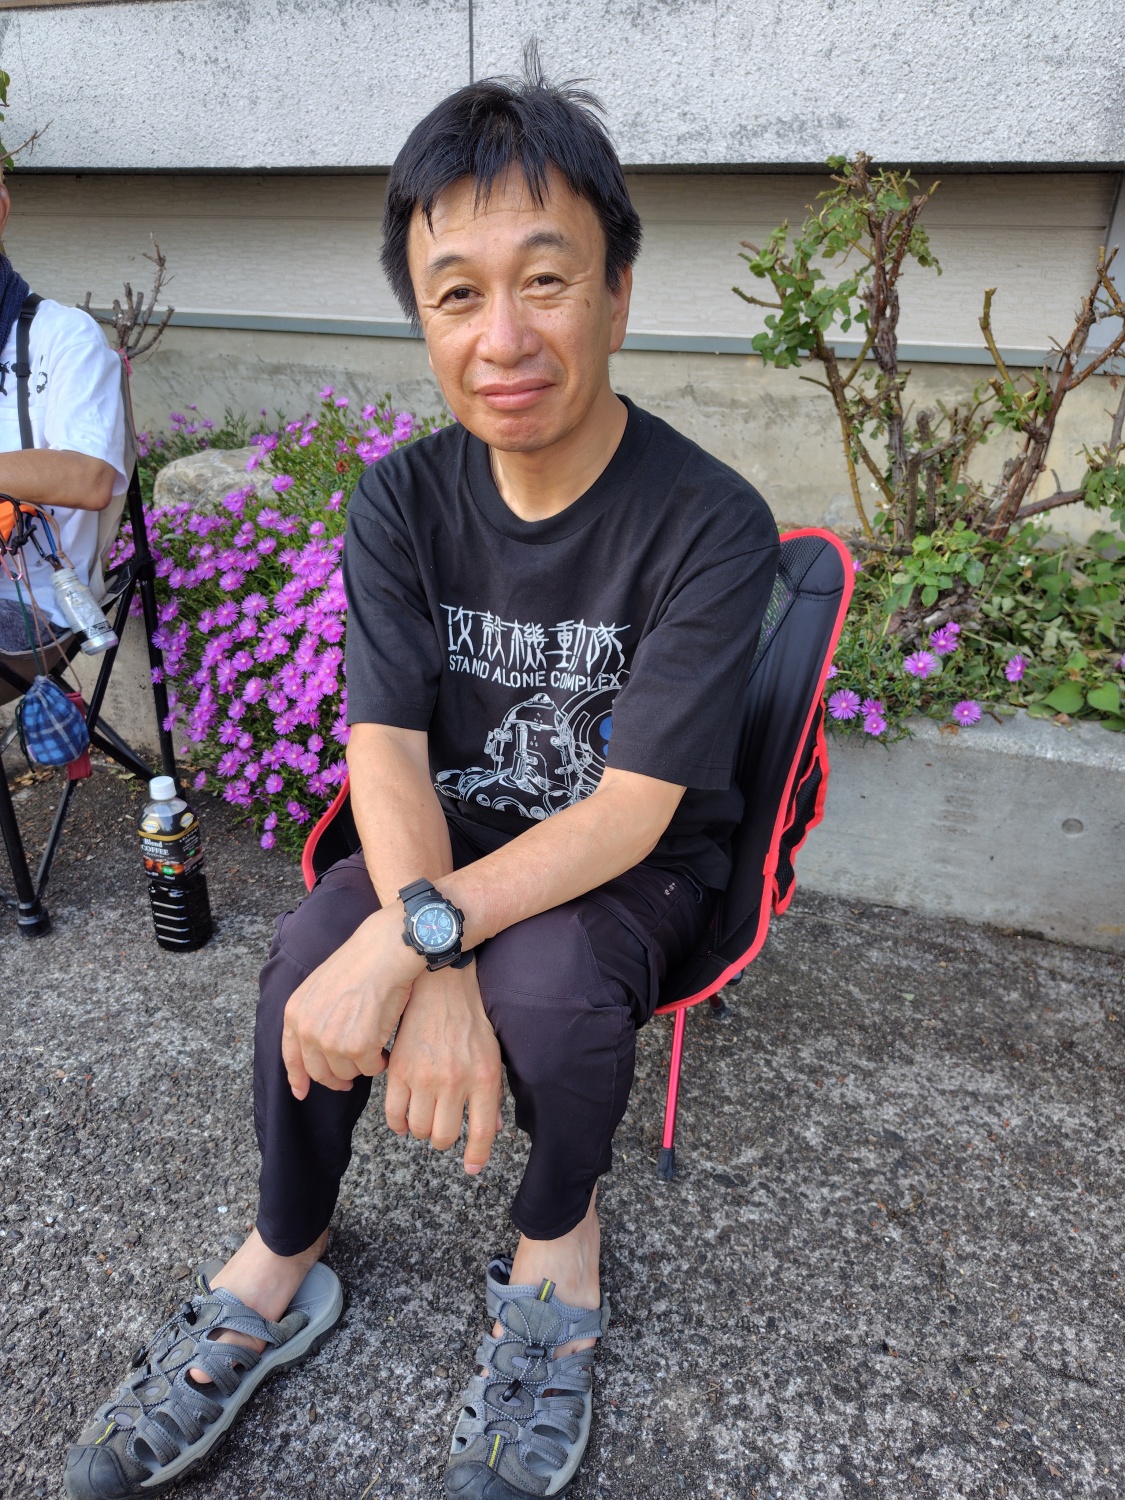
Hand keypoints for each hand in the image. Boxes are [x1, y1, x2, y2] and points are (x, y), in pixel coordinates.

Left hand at [282, 906, 423, 1098]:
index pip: (291, 1057)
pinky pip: (369, 1068)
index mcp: (295, 1014)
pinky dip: (379, 1062)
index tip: (301, 1092)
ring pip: (347, 1073)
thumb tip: (313, 1043)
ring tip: (373, 1051)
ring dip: (361, 1066)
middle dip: (336, 1078)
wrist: (382, 952)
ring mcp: (331, 1042)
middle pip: (320, 1072)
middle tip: (349, 1080)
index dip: (297, 1078)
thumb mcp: (318, 987)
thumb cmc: (358, 963)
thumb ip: (311, 1016)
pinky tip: (385, 1049)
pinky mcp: (357, 1047)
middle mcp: (308, 1031)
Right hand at [384, 963, 503, 1174]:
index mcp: (484, 1078)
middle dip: (444, 1139)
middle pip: (444, 1137)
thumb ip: (493, 1095)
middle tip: (443, 1127)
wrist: (440, 987)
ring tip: (425, 1116)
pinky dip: (397, 1123)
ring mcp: (425, 1077)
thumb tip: (493, 1130)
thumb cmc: (470, 1021)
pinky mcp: (399, 1070)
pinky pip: (393, 1113)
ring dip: (421, 1130)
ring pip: (418, 1129)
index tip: (471, 1169)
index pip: (481, 1133)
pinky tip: (403, 1118)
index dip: (477, 1157)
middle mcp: (455, 1082)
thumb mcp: (492, 1056)